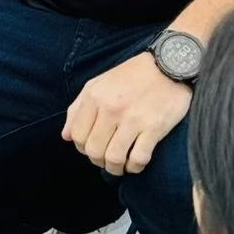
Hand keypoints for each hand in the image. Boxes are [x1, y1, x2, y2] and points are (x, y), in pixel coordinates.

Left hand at [62, 51, 190, 175]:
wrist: (168, 65)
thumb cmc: (131, 76)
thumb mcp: (98, 84)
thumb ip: (78, 108)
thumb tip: (66, 136)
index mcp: (94, 96)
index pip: (77, 136)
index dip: (83, 149)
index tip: (92, 149)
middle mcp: (110, 108)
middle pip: (94, 150)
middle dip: (99, 161)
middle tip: (107, 160)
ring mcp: (132, 119)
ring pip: (114, 158)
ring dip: (115, 168)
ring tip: (120, 166)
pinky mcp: (154, 128)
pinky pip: (138, 158)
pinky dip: (135, 167)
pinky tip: (136, 164)